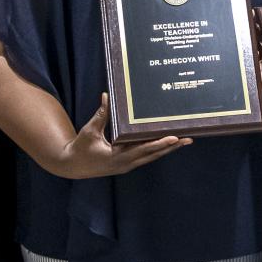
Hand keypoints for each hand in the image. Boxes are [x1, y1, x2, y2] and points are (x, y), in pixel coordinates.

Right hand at [53, 94, 190, 179]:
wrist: (72, 166)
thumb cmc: (80, 148)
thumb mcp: (89, 131)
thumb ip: (101, 115)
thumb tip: (107, 96)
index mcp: (118, 158)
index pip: (143, 150)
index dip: (159, 143)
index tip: (173, 138)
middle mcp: (126, 163)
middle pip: (153, 154)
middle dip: (171, 147)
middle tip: (189, 138)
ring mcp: (128, 164)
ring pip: (152, 156)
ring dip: (168, 148)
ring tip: (185, 140)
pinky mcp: (127, 163)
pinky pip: (146, 155)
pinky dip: (158, 149)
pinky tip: (168, 142)